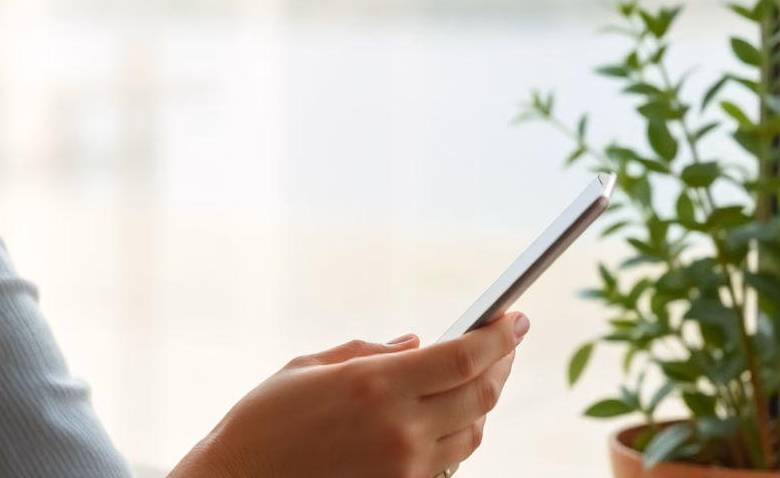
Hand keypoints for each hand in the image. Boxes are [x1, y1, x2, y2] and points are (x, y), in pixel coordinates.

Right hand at [169, 312, 528, 477]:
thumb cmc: (262, 421)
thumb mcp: (308, 369)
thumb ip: (369, 353)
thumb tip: (417, 344)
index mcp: (375, 385)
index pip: (465, 358)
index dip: (500, 336)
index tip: (517, 318)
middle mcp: (400, 429)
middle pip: (481, 395)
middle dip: (503, 364)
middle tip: (508, 343)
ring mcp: (404, 468)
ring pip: (472, 432)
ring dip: (482, 401)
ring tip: (480, 376)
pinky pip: (448, 462)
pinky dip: (457, 435)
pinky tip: (449, 417)